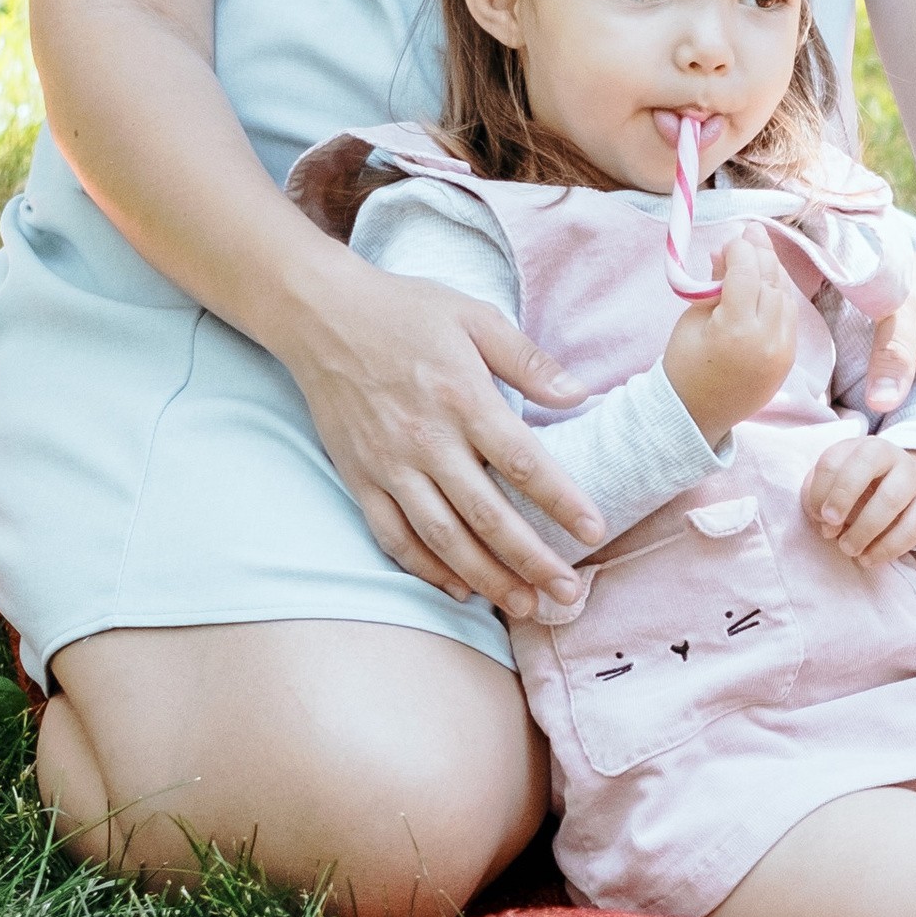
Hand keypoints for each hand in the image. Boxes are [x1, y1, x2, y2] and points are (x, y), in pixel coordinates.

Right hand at [276, 254, 603, 616]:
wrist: (321, 316)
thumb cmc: (406, 312)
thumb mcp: (474, 317)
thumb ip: (528, 359)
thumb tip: (580, 394)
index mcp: (462, 397)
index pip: (522, 462)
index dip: (562, 501)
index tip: (594, 531)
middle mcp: (426, 440)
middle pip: (487, 514)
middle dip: (532, 560)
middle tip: (567, 593)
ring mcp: (389, 465)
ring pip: (443, 537)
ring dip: (486, 577)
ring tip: (525, 604)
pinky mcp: (360, 478)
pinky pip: (394, 536)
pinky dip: (426, 568)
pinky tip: (458, 588)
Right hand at [662, 223, 797, 439]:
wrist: (696, 415)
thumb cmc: (684, 365)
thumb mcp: (691, 320)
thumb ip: (713, 284)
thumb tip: (725, 251)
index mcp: (736, 330)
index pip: (747, 273)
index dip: (740, 249)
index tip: (730, 240)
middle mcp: (766, 339)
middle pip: (771, 281)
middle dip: (761, 252)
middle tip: (752, 230)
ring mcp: (783, 351)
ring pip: (786, 296)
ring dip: (773, 271)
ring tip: (759, 252)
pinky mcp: (789, 359)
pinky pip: (789, 316)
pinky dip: (780, 294)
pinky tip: (768, 280)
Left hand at [801, 428, 915, 566]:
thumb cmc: (869, 490)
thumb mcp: (842, 486)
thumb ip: (823, 498)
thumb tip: (823, 522)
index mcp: (860, 448)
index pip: (833, 460)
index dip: (818, 491)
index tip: (818, 517)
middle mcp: (891, 455)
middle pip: (866, 462)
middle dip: (842, 495)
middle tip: (829, 526)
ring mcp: (915, 478)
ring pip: (891, 498)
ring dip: (864, 529)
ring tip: (848, 548)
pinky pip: (912, 528)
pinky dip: (886, 548)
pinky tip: (869, 558)